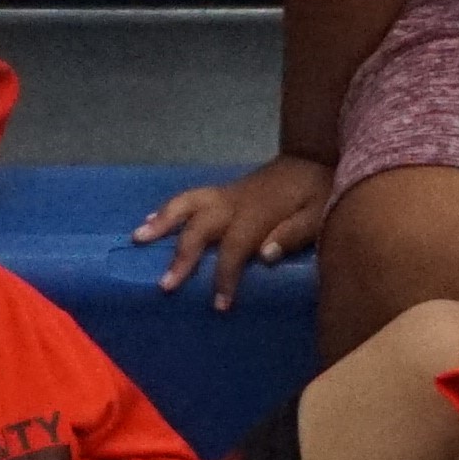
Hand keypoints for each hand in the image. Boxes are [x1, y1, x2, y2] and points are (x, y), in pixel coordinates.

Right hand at [136, 152, 334, 308]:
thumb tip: (265, 255)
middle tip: (165, 285)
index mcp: (257, 213)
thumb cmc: (320, 191)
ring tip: (138, 238)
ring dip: (161, 222)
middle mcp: (233, 203)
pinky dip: (167, 209)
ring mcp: (225, 194)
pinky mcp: (223, 191)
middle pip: (199, 228)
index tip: (219, 305)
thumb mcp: (319, 214)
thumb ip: (294, 234)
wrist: (315, 154)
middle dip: (181, 257)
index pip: (234, 249)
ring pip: (186, 205)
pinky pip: (189, 198)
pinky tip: (150, 221)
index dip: (225, 277)